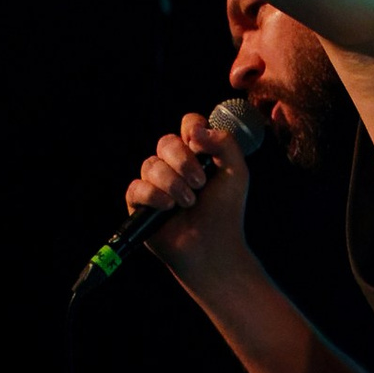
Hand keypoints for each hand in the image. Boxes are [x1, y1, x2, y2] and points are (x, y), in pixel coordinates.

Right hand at [126, 113, 252, 280]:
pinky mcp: (140, 204)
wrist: (213, 247)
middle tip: (200, 183)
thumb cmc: (226, 212)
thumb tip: (195, 131)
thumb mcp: (236, 172)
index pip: (188, 125)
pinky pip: (137, 188)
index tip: (201, 146)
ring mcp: (155, 184)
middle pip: (166, 142)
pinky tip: (169, 207)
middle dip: (183, 161)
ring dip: (173, 183)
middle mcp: (174, 166)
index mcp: (197, 154)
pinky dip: (154, 195)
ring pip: (151, 164)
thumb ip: (225, 142)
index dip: (193, 129)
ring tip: (189, 203)